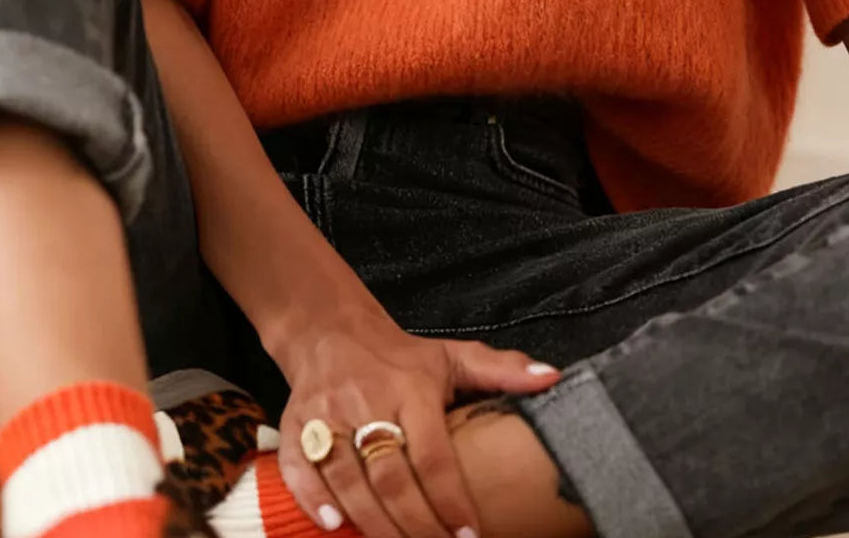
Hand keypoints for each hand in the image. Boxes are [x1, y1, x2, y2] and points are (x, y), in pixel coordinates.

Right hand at [272, 306, 560, 537]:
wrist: (329, 330)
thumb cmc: (398, 356)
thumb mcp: (450, 356)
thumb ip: (501, 370)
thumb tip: (551, 377)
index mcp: (410, 388)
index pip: (432, 454)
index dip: (450, 499)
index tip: (470, 534)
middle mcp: (367, 401)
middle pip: (390, 476)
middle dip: (415, 525)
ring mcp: (327, 414)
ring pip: (347, 478)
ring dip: (371, 522)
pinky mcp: (296, 424)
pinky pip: (301, 467)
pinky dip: (312, 498)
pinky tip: (333, 525)